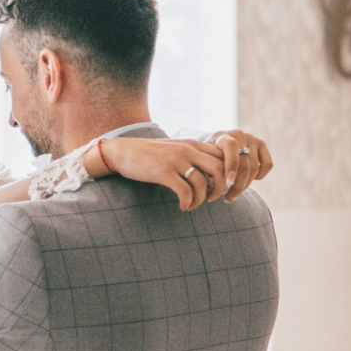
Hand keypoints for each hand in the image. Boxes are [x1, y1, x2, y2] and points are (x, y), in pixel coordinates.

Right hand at [85, 137, 227, 210]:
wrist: (123, 152)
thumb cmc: (150, 155)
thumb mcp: (174, 150)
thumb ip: (192, 156)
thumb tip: (210, 174)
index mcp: (193, 144)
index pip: (223, 156)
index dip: (228, 174)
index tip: (221, 187)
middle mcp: (188, 149)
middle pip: (220, 169)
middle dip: (221, 188)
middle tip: (212, 199)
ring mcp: (176, 160)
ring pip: (202, 183)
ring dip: (201, 200)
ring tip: (192, 205)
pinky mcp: (163, 172)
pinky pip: (185, 191)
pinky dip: (187, 203)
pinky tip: (182, 206)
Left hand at [209, 130, 272, 201]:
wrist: (212, 144)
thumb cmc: (204, 157)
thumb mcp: (200, 160)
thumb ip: (206, 168)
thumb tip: (209, 188)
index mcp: (222, 136)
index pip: (231, 147)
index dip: (231, 165)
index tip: (228, 183)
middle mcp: (239, 134)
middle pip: (244, 164)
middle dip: (237, 185)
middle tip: (227, 199)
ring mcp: (251, 138)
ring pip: (254, 168)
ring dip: (245, 185)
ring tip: (232, 195)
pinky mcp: (261, 144)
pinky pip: (267, 164)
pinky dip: (260, 176)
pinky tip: (248, 182)